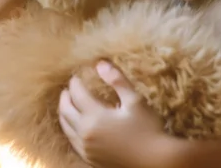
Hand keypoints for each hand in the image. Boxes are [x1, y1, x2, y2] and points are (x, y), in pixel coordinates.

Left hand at [58, 61, 178, 167]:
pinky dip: (69, 129)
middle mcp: (86, 133)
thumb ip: (117, 81)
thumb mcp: (135, 101)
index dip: (75, 83)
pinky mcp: (90, 159)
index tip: (76, 76)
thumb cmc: (148, 129)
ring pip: (66, 127)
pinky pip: (72, 141)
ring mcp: (86, 148)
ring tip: (67, 104)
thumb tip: (100, 63)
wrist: (156, 162)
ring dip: (64, 113)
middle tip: (68, 88)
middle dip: (65, 97)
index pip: (77, 94)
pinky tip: (75, 126)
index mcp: (95, 117)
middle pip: (66, 111)